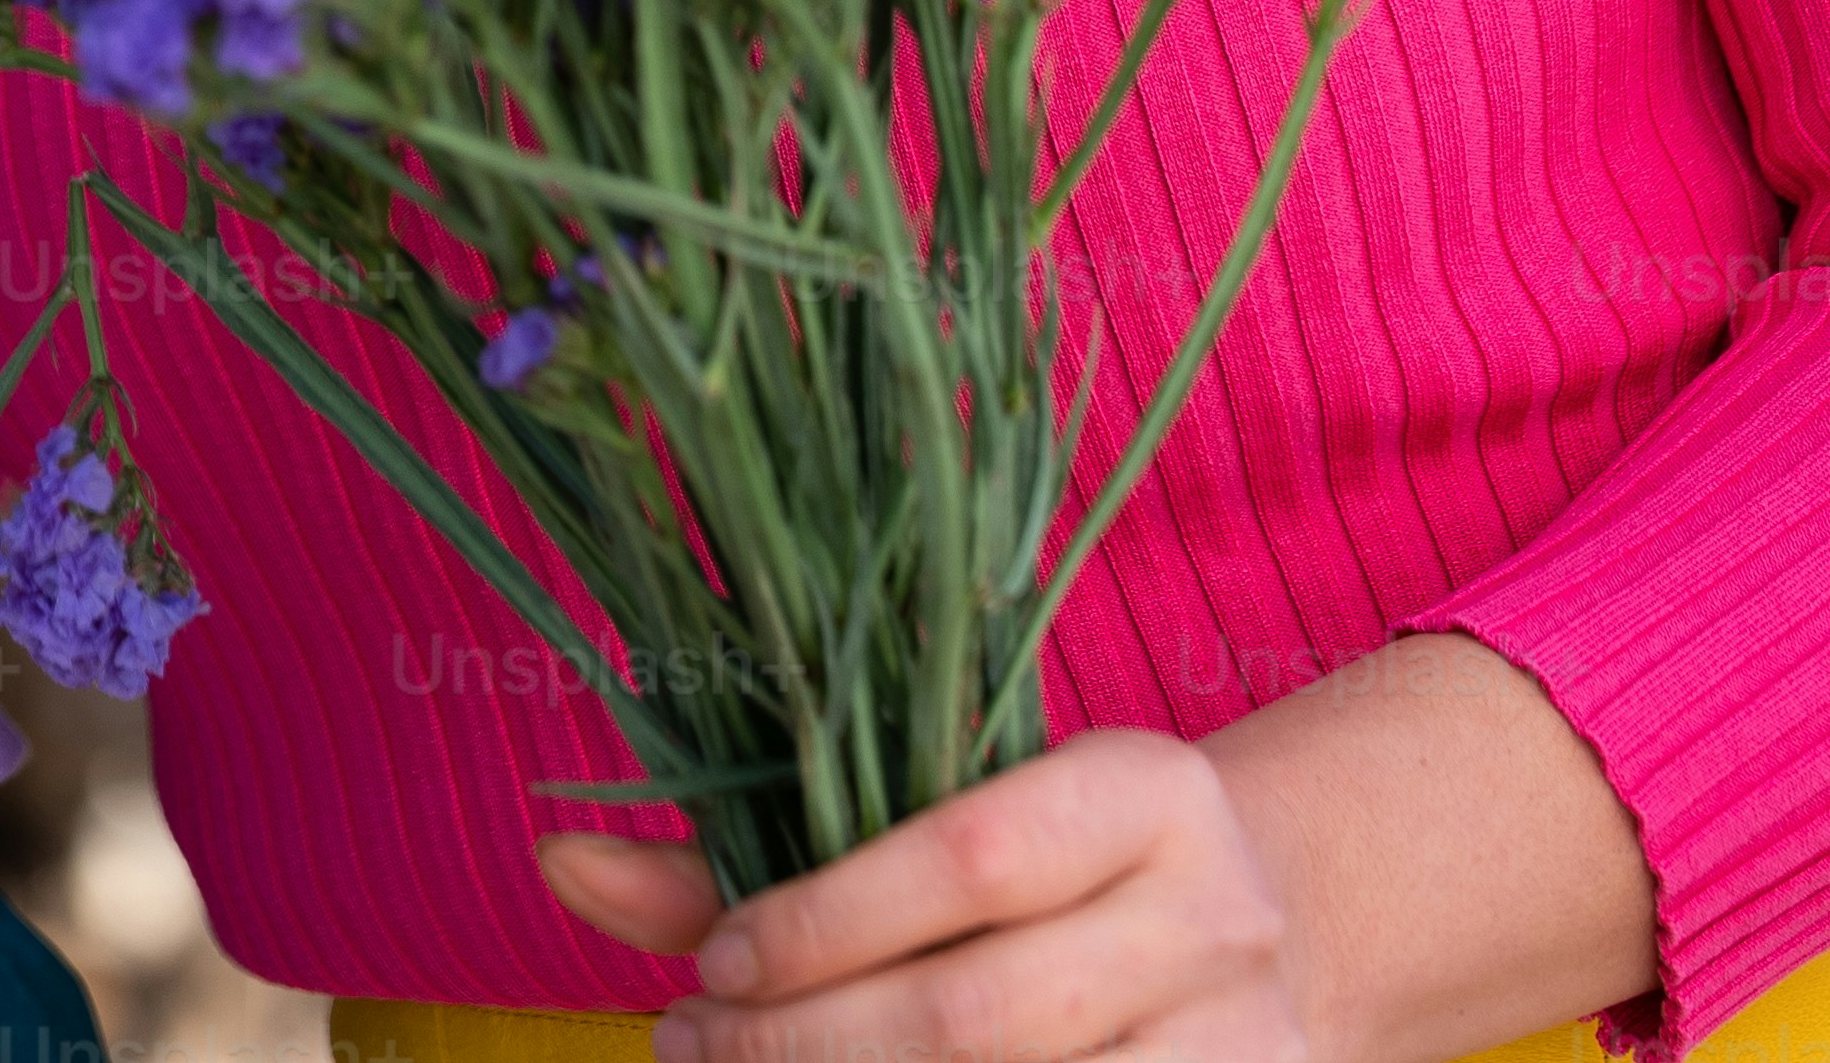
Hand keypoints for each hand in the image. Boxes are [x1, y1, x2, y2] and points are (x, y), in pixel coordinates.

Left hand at [536, 730, 1303, 1062]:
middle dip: (810, 1047)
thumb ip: (757, 853)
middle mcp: (1216, 917)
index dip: (825, 922)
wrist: (1270, 941)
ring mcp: (1246, 1046)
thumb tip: (560, 862)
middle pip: (984, 1013)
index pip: (971, 857)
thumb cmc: (1049, 873)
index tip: (711, 967)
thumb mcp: (939, 821)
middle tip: (692, 1045)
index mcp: (1144, 792)